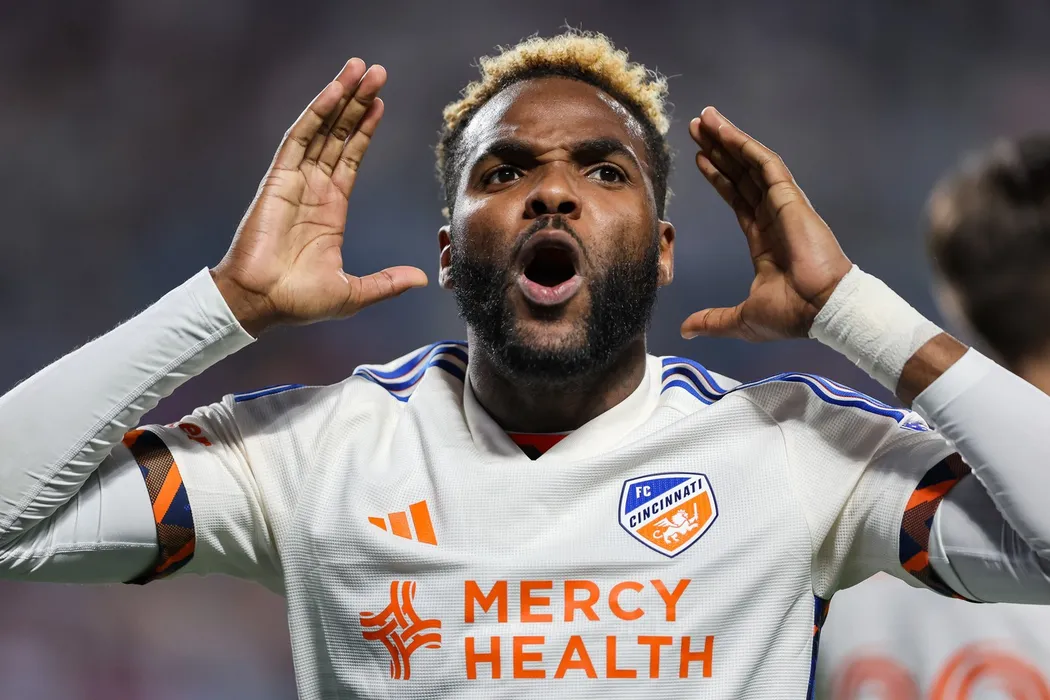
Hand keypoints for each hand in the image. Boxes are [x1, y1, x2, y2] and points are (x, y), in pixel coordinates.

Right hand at [212, 59, 426, 334]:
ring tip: (359, 68)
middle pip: (339, 134)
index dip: (365, 130)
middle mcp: (314, 188)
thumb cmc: (299, 301)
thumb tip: (420, 280)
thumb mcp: (354, 293)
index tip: (380, 103)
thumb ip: (387, 282)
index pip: (351, 158)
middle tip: (376, 71)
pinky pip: (300, 139)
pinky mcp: (279, 179)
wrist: (263, 303)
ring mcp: (296, 181)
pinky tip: (334, 92)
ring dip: (341, 98)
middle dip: (358, 102)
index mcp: (331, 209)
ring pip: (322, 129)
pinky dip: (317, 113)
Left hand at [680, 107, 851, 340]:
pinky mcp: (790, 199)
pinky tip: (724, 131)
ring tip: (704, 118)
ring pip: (751, 163)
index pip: (738, 199)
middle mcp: (773, 217)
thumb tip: (686, 330)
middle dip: (718, 150)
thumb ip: (712, 319)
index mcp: (764, 240)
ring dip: (727, 139)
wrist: (822, 310)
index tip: (699, 159)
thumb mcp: (741, 319)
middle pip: (741, 174)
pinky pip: (765, 164)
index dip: (719, 177)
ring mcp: (783, 205)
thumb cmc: (792, 315)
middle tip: (696, 126)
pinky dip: (744, 145)